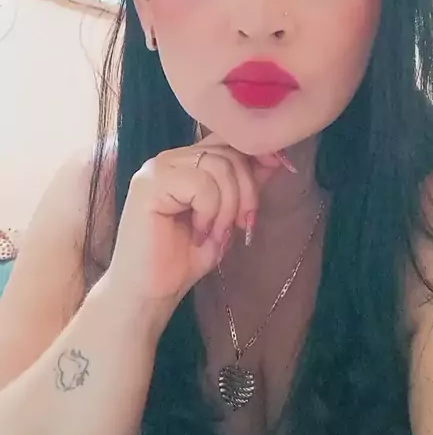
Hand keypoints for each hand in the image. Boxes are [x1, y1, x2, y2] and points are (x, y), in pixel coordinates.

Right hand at [106, 133, 284, 320]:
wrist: (149, 293)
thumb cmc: (183, 259)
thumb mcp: (226, 218)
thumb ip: (244, 186)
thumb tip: (275, 158)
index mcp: (186, 162)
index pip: (227, 140)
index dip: (256, 152)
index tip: (281, 167)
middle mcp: (170, 158)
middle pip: (228, 153)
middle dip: (246, 191)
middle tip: (242, 226)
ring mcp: (157, 169)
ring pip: (218, 167)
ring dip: (229, 206)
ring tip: (218, 234)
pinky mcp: (150, 184)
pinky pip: (201, 184)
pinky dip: (211, 212)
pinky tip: (200, 233)